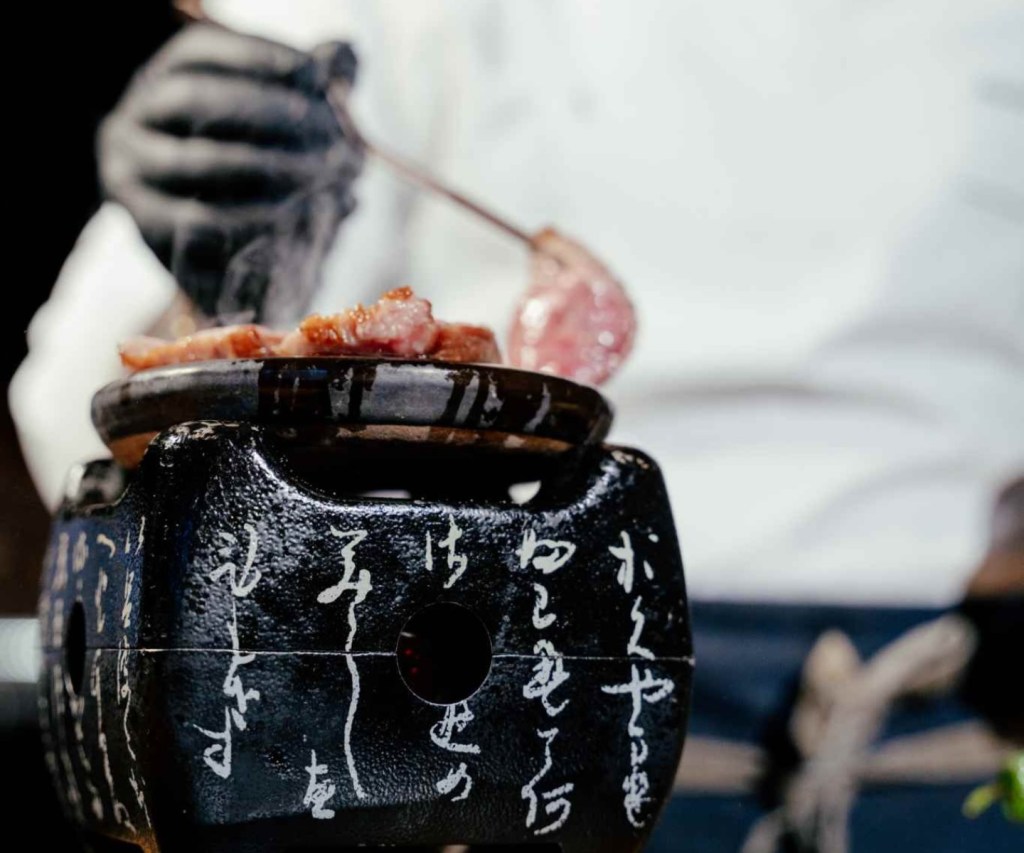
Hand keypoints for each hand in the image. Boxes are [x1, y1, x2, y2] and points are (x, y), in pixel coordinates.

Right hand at [99, 24, 362, 322]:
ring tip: (331, 175)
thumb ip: (307, 88)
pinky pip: (202, 219)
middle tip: (333, 133)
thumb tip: (345, 54)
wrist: (230, 258)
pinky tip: (301, 212)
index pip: (202, 51)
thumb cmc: (261, 173)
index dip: (259, 57)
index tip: (317, 75)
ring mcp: (132, 170)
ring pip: (201, 160)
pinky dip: (257, 214)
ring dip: (275, 166)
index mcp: (165, 78)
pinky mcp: (146, 225)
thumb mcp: (282, 123)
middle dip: (272, 112)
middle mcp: (135, 116)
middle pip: (196, 99)